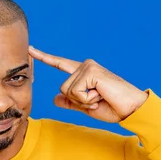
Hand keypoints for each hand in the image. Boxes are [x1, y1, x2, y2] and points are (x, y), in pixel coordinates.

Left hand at [29, 46, 148, 122]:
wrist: (130, 110)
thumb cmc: (112, 108)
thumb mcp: (86, 106)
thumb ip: (71, 102)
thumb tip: (55, 99)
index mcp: (83, 72)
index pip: (60, 64)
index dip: (44, 57)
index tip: (30, 49)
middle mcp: (85, 66)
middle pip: (62, 88)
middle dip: (77, 101)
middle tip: (96, 100)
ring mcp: (88, 67)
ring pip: (68, 90)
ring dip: (83, 101)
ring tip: (99, 97)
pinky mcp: (91, 72)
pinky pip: (76, 92)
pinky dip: (86, 100)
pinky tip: (101, 95)